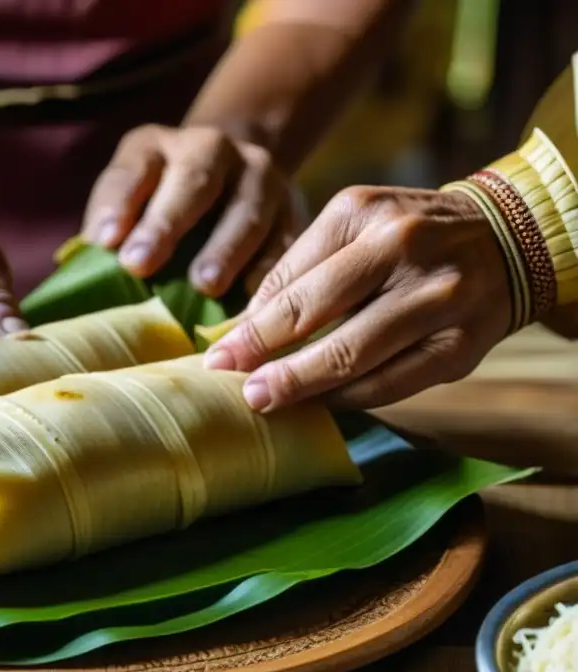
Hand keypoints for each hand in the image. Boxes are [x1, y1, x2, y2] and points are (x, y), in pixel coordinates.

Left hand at [82, 124, 297, 296]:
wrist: (231, 175)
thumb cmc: (158, 209)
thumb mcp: (127, 203)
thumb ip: (107, 230)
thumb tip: (81, 277)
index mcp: (156, 146)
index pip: (133, 168)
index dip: (119, 203)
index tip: (106, 242)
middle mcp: (212, 149)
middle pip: (193, 181)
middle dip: (166, 223)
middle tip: (142, 264)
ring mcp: (259, 175)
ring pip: (246, 208)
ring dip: (224, 248)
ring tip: (204, 286)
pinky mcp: (293, 208)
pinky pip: (284, 239)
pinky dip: (268, 269)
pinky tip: (251, 299)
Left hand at [204, 186, 511, 410]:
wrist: (510, 239)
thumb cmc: (409, 236)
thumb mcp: (355, 225)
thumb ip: (303, 269)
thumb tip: (245, 328)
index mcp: (363, 213)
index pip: (291, 278)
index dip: (249, 323)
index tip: (217, 354)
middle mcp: (403, 247)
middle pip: (316, 312)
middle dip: (263, 352)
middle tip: (227, 379)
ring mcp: (437, 298)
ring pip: (353, 353)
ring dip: (300, 382)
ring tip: (261, 399)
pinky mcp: (460, 345)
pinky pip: (391, 383)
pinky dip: (348, 397)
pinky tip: (318, 403)